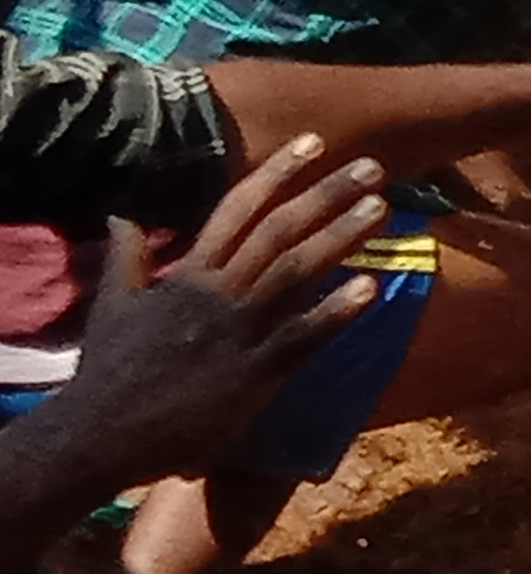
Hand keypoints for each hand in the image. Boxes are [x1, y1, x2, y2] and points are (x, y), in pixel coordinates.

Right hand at [42, 142, 388, 490]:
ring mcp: (240, 330)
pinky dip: (336, 313)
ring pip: (296, 272)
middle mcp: (218, 293)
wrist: (104, 432)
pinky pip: (304, 337)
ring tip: (381, 209)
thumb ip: (126, 257)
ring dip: (341, 238)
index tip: (313, 141)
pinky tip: (372, 289)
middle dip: (325, 195)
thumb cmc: (110, 370)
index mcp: (188, 274)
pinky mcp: (256, 372)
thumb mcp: (113, 304)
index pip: (237, 208)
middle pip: (278, 231)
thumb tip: (121, 214)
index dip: (276, 172)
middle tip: (372, 167)